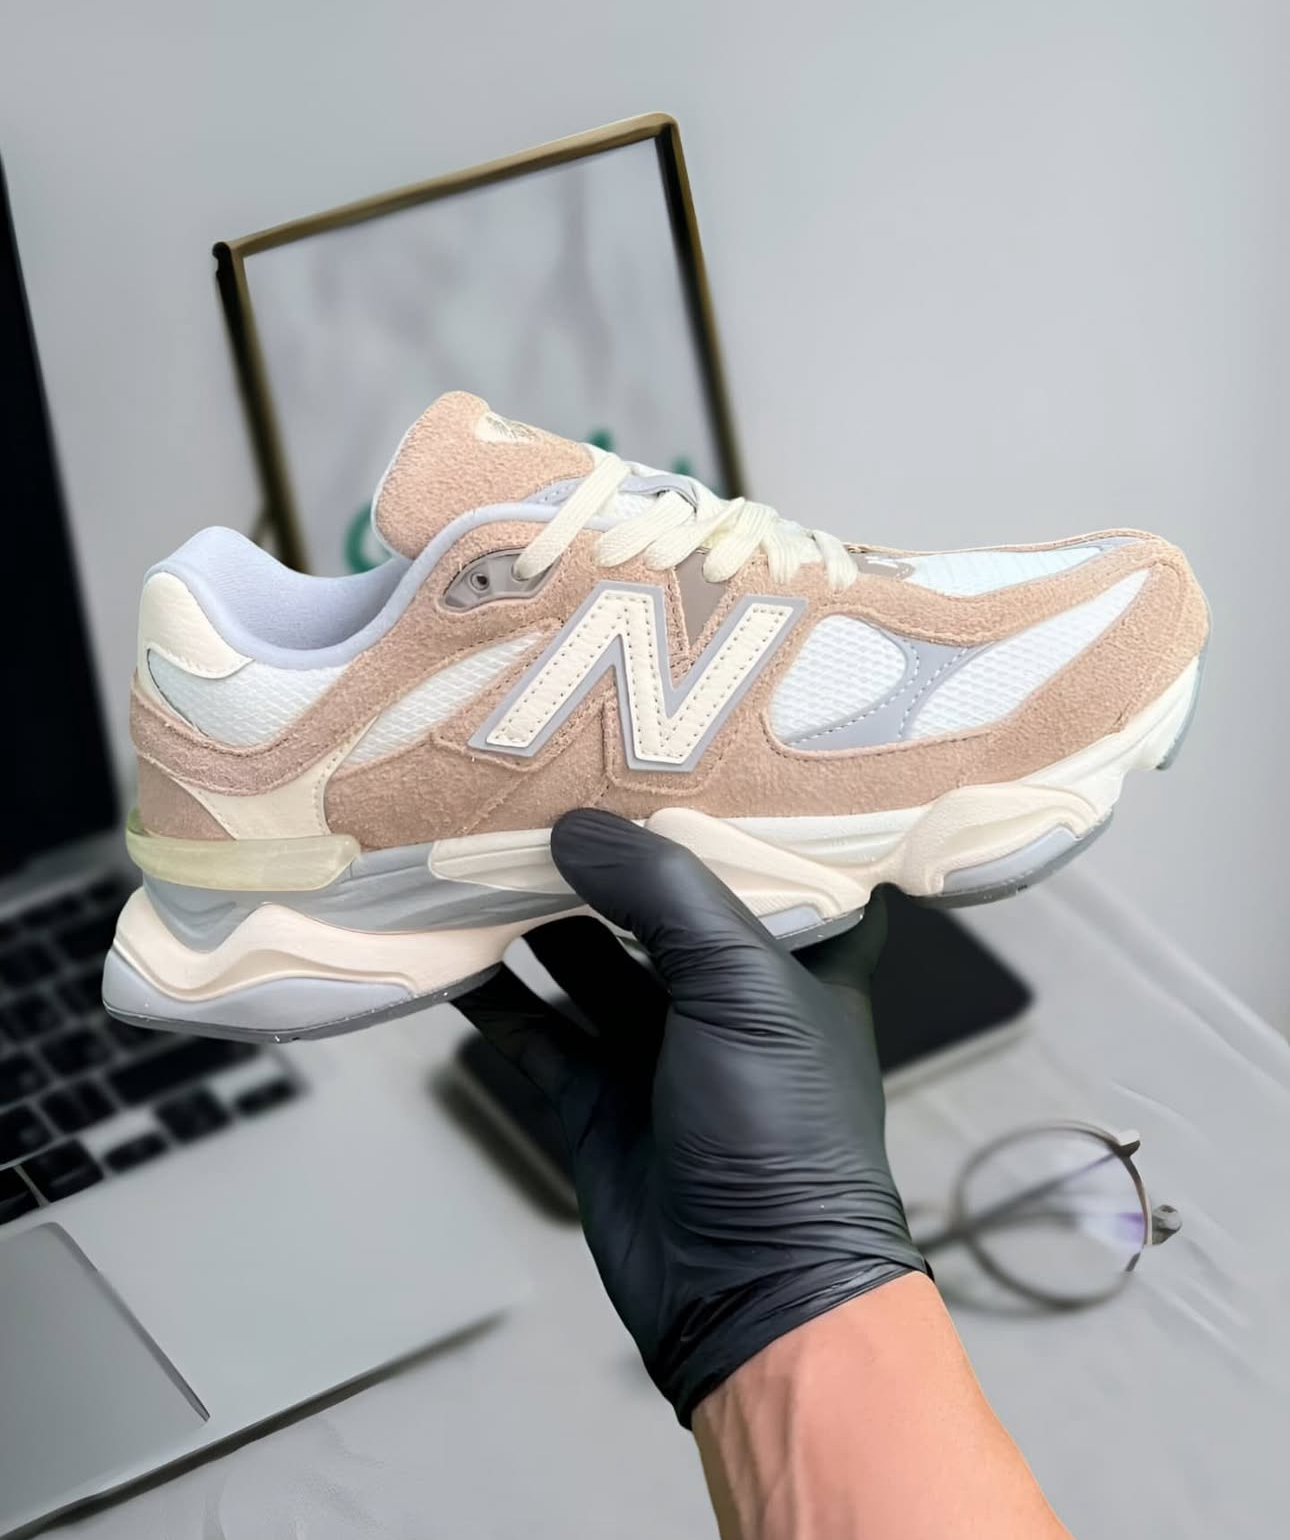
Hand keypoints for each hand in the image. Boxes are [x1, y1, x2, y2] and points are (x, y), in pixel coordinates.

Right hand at [454, 810, 927, 1424]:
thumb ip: (662, 893)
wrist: (750, 1293)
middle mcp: (725, 991)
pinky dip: (491, 993)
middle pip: (650, 900)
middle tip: (533, 786)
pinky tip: (448, 949)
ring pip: (581, 957)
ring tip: (475, 850)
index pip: (763, 855)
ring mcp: (655, 1046)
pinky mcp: (595, 1097)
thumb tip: (576, 827)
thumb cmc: (786, 1134)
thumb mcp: (745, 987)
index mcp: (796, 954)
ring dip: (531, 914)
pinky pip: (532, 1028)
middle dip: (596, 854)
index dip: (716, 803)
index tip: (661, 741)